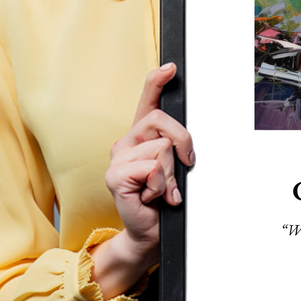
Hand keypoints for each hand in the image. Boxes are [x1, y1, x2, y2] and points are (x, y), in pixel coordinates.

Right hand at [90, 63, 194, 297]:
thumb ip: (176, 148)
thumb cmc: (163, 200)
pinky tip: (152, 197)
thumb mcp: (175, 168)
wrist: (150, 232)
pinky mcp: (115, 175)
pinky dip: (161, 186)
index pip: (147, 101)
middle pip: (162, 121)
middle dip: (182, 143)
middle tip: (183, 168)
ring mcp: (118, 158)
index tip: (171, 67)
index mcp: (141, 137)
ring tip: (162, 190)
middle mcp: (126, 142)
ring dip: (171, 174)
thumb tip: (185, 141)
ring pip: (162, 148)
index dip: (157, 81)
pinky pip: (153, 168)